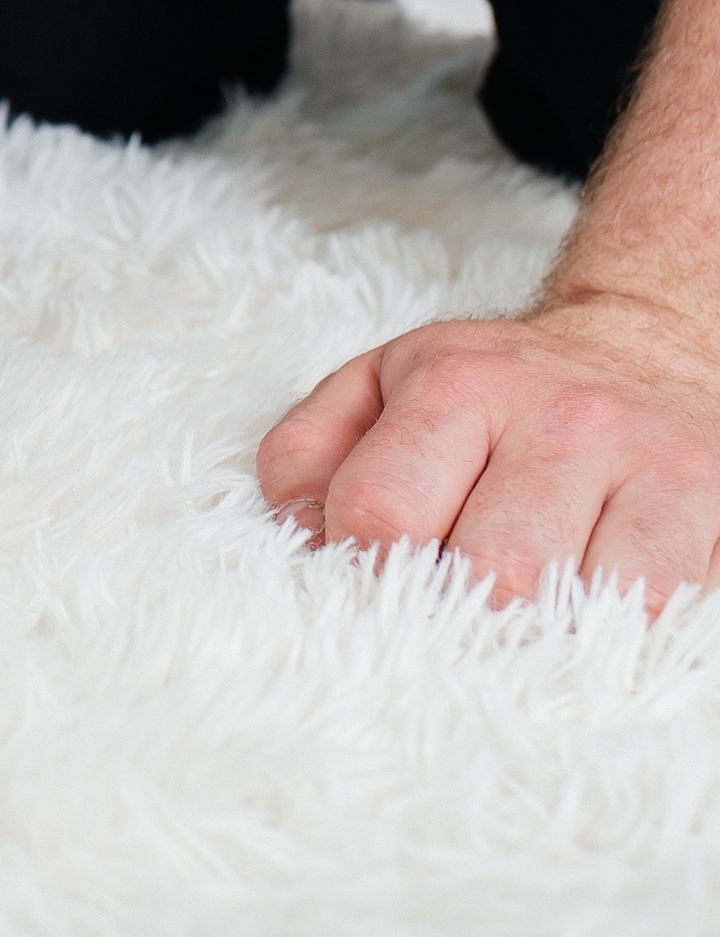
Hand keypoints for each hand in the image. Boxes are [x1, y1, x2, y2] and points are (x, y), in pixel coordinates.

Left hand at [258, 292, 719, 610]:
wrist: (641, 346)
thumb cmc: (493, 390)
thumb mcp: (380, 386)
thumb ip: (311, 449)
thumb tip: (295, 531)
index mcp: (455, 380)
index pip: (380, 509)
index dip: (363, 565)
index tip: (374, 574)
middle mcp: (555, 411)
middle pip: (478, 567)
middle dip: (450, 605)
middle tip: (448, 600)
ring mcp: (640, 454)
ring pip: (561, 593)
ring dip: (525, 622)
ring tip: (513, 603)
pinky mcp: (706, 498)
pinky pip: (649, 603)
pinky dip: (605, 626)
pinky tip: (581, 605)